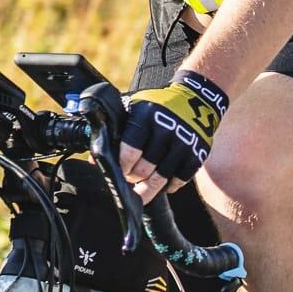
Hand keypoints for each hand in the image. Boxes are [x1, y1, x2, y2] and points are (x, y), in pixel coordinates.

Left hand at [120, 70, 228, 201]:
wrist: (195, 99)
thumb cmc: (156, 106)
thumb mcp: (133, 108)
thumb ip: (116, 130)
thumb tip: (95, 159)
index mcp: (145, 117)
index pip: (130, 150)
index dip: (122, 166)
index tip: (119, 171)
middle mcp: (165, 130)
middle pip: (144, 168)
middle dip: (133, 177)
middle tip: (130, 179)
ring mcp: (183, 143)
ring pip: (161, 177)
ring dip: (149, 188)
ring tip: (141, 192)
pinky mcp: (197, 154)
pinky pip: (180, 179)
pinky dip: (170, 185)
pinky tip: (163, 185)